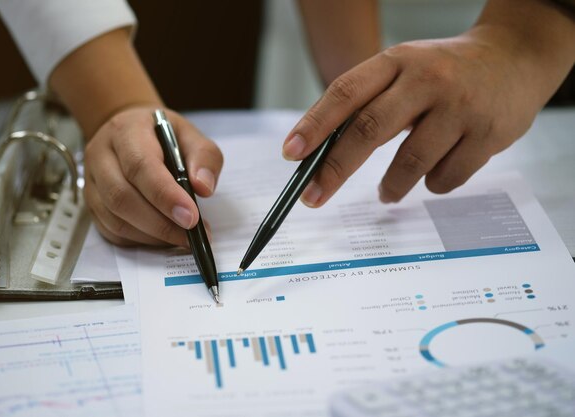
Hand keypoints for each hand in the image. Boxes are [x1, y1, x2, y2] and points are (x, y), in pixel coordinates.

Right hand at [83, 107, 222, 245]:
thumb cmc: (161, 135)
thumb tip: (203, 187)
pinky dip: (140, 240)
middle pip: (122, 197)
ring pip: (115, 219)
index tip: (191, 217)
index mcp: (125, 131)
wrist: (129, 132)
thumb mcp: (190, 134)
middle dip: (160, 223)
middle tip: (191, 234)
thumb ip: (204, 157)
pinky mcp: (91, 204)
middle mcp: (101, 155)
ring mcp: (92, 182)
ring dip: (152, 235)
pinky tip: (163, 237)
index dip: (165, 196)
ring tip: (182, 237)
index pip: (140, 166)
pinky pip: (111, 231)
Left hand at [282, 28, 550, 205]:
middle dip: (335, 170)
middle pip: (369, 130)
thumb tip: (320, 153)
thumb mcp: (404, 71)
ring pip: (409, 163)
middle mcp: (428, 80)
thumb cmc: (445, 71)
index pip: (345, 92)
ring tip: (387, 192)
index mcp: (398, 61)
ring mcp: (460, 108)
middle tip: (314, 196)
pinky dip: (431, 184)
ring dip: (391, 187)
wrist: (516, 58)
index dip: (314, 125)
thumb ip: (367, 104)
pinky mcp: (489, 135)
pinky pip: (445, 179)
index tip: (291, 153)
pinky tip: (434, 172)